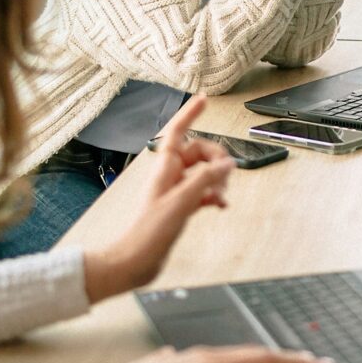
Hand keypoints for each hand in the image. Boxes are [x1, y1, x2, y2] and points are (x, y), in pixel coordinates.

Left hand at [83, 95, 231, 302]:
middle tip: (226, 175)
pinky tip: (220, 205)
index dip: (190, 114)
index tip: (204, 100)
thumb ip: (205, 179)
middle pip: (199, 152)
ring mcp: (176, 191)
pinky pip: (203, 192)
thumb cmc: (147, 234)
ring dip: (217, 179)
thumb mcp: (180, 202)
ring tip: (222, 194)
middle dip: (216, 159)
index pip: (178, 131)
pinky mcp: (181, 207)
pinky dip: (214, 195)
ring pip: (203, 172)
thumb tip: (227, 164)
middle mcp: (170, 175)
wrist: (134, 262)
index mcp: (165, 167)